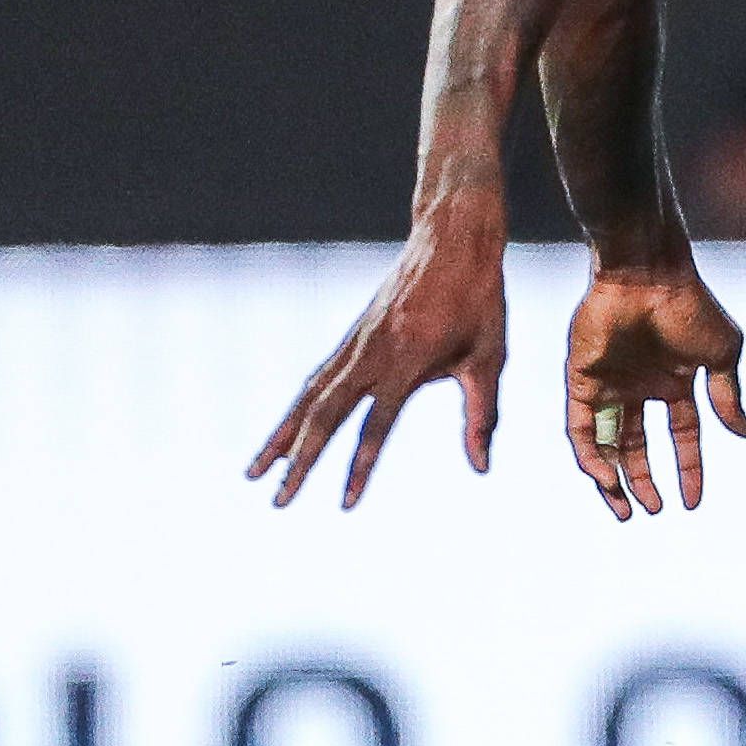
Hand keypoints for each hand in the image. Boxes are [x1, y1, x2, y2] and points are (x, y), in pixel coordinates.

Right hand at [248, 225, 509, 508]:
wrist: (452, 239)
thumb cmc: (479, 300)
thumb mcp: (491, 357)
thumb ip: (482, 414)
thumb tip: (482, 468)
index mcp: (407, 363)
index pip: (375, 428)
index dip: (359, 468)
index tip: (344, 505)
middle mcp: (370, 355)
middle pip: (324, 418)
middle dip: (300, 462)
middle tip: (279, 502)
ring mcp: (354, 344)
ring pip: (308, 398)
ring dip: (281, 437)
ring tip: (254, 473)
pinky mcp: (351, 337)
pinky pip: (315, 379)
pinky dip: (296, 408)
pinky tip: (284, 431)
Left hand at [564, 265, 745, 520]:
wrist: (648, 276)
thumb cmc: (690, 307)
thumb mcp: (722, 355)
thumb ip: (730, 397)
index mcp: (674, 381)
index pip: (680, 434)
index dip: (688, 467)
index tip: (693, 502)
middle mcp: (638, 387)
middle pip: (636, 446)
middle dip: (643, 481)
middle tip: (652, 511)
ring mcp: (608, 386)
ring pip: (605, 444)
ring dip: (614, 479)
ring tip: (627, 509)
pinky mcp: (580, 381)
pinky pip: (580, 429)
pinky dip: (590, 456)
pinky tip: (606, 478)